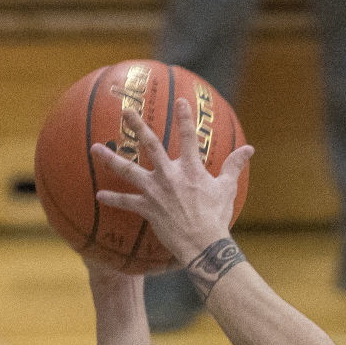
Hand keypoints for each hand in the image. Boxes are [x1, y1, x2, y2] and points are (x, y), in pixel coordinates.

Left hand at [91, 98, 252, 267]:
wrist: (202, 243)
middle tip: (125, 111)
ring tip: (95, 148)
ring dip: (110, 158)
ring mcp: (155, 191)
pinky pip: (125, 202)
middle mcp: (169, 175)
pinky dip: (112, 198)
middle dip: (137, 126)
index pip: (189, 136)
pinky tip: (99, 194)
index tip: (180, 101)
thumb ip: (234, 166)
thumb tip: (250, 149)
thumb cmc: (216, 216)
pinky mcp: (147, 208)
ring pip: (128, 170)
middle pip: (150, 144)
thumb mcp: (227, 188)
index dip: (185, 117)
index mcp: (191, 168)